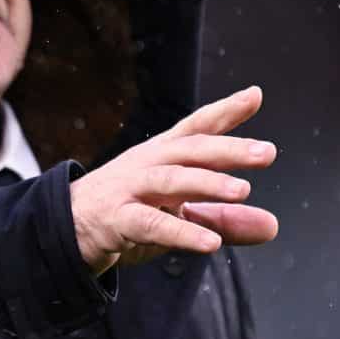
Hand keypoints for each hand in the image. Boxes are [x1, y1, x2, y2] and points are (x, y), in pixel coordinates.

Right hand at [67, 86, 280, 273]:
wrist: (67, 230)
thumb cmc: (128, 213)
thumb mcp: (180, 216)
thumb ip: (224, 219)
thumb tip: (272, 226)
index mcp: (162, 155)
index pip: (196, 128)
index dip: (225, 111)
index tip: (255, 95)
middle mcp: (147, 164)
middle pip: (189, 149)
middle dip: (228, 149)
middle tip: (266, 153)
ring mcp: (129, 189)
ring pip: (171, 180)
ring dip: (207, 184)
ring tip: (243, 191)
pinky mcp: (116, 219)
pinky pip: (150, 224)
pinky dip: (182, 232)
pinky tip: (211, 243)